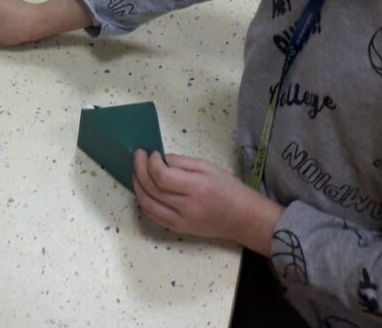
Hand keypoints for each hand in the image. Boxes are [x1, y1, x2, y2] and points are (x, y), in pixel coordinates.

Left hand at [132, 150, 282, 253]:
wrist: (244, 219)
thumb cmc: (229, 189)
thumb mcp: (208, 167)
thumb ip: (182, 162)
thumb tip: (160, 159)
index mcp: (196, 188)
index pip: (162, 176)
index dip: (151, 162)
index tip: (152, 152)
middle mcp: (187, 207)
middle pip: (152, 189)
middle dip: (139, 169)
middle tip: (138, 156)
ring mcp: (181, 221)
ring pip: (148, 204)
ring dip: (137, 186)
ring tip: (137, 171)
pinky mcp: (179, 229)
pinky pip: (154, 216)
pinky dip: (144, 202)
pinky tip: (144, 190)